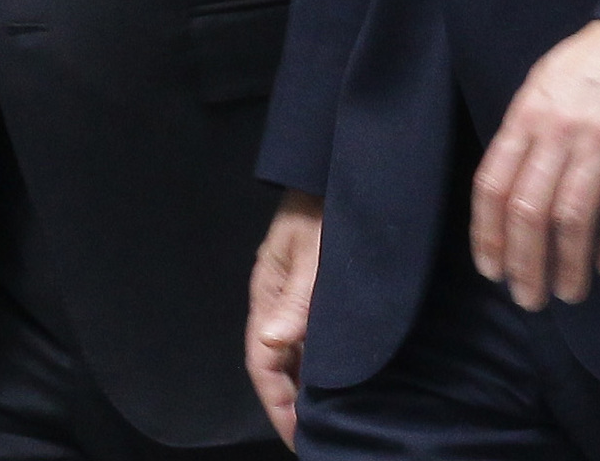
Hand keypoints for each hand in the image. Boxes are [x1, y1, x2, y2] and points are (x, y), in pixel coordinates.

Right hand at [247, 189, 322, 447]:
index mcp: (267, 291)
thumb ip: (298, 296)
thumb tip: (273, 342)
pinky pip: (310, 334)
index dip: (278, 403)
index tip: (297, 436)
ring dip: (305, 383)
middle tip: (314, 437)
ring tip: (326, 417)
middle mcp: (276, 297)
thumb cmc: (324, 204)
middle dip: (290, 402)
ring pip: (294, 350)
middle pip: (276, 362)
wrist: (335, 166)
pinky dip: (318, 360)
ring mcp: (294, 292)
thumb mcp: (314, 249)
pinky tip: (337, 375)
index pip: (262, 361)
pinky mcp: (314, 286)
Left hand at [473, 20, 599, 310]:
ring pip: (573, 219)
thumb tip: (509, 189)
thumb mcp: (546, 83)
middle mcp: (559, 132)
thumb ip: (526, 132)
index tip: (492, 270)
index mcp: (528, 116)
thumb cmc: (597, 61)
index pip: (493, 185)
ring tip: (569, 293)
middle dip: (524, 264)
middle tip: (529, 298)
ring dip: (568, 266)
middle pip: (528, 211)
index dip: (488, 235)